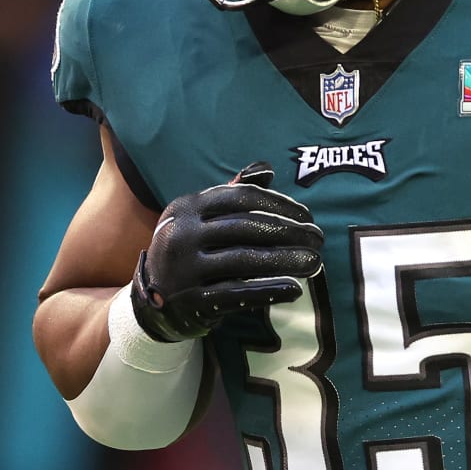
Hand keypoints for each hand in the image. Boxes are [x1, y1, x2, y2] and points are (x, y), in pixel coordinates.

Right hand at [130, 163, 323, 341]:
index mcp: (187, 207)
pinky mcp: (193, 300)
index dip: (278, 204)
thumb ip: (233, 193)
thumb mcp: (201, 217)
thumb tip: (266, 169)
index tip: (307, 216)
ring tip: (314, 262)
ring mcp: (185, 268)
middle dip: (289, 232)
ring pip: (245, 260)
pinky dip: (269, 291)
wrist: (152, 300)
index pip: (241, 198)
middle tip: (318, 239)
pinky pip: (238, 293)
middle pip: (247, 227)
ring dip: (286, 260)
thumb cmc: (189, 250)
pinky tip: (294, 289)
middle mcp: (182, 234)